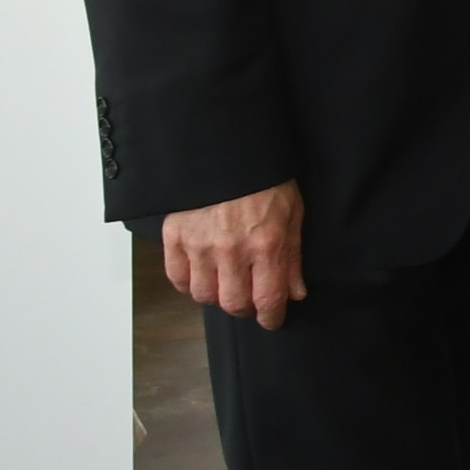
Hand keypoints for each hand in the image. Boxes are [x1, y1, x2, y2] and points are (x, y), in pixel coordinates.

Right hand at [162, 182, 305, 328]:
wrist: (227, 150)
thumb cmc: (265, 179)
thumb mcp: (292, 213)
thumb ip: (292, 257)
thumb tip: (295, 294)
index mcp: (266, 244)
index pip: (267, 299)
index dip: (271, 317)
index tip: (271, 319)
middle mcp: (231, 250)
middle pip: (233, 304)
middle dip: (245, 308)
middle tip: (249, 299)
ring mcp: (199, 244)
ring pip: (203, 295)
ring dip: (216, 296)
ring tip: (225, 283)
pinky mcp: (175, 236)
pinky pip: (177, 277)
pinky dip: (188, 283)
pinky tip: (201, 274)